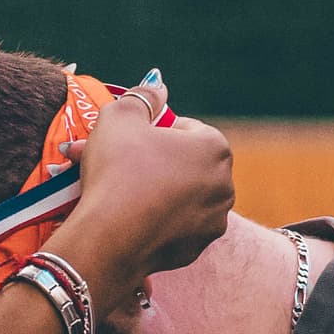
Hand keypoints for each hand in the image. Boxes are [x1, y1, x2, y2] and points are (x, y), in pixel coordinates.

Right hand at [44, 94, 233, 307]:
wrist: (109, 237)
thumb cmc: (117, 170)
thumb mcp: (121, 115)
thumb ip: (143, 96)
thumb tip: (157, 84)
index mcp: (214, 147)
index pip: (185, 128)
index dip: (152, 132)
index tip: (129, 142)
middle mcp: (224, 184)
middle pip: (184, 164)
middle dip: (153, 162)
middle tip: (119, 164)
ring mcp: (213, 220)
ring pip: (180, 196)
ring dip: (154, 190)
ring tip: (119, 191)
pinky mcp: (196, 248)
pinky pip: (174, 225)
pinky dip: (155, 219)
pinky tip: (128, 218)